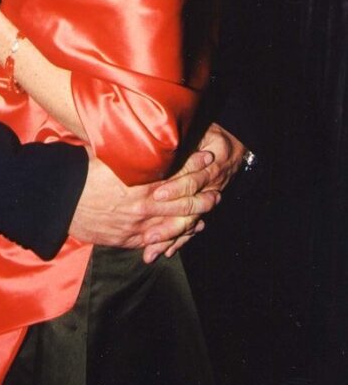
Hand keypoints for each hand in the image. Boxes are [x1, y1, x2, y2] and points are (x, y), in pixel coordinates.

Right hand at [69, 152, 219, 260]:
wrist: (60, 204)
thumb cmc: (80, 175)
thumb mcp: (103, 154)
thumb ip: (124, 148)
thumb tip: (135, 129)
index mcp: (138, 180)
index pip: (174, 171)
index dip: (193, 163)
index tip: (207, 156)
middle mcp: (142, 204)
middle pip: (181, 200)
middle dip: (201, 194)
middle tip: (216, 190)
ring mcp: (137, 225)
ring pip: (175, 223)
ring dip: (194, 216)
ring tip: (207, 211)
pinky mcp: (129, 239)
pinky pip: (159, 240)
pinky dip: (176, 236)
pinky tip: (187, 231)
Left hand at [145, 122, 246, 259]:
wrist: (235, 147)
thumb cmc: (212, 135)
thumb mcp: (203, 132)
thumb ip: (186, 140)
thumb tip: (163, 139)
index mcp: (210, 166)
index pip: (191, 179)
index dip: (176, 187)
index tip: (157, 196)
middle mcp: (210, 188)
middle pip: (189, 209)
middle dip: (168, 224)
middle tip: (149, 235)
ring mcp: (207, 200)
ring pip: (189, 223)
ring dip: (170, 238)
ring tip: (151, 252)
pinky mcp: (204, 208)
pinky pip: (193, 227)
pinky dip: (181, 240)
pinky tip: (167, 251)